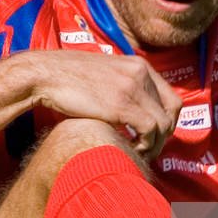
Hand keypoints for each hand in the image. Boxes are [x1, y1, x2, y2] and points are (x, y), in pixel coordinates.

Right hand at [20, 50, 180, 158]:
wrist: (44, 75)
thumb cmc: (67, 80)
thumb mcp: (104, 76)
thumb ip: (122, 87)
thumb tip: (133, 112)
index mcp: (138, 65)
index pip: (171, 97)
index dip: (168, 120)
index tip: (155, 136)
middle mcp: (141, 73)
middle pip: (172, 111)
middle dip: (165, 135)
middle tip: (149, 148)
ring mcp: (133, 88)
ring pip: (163, 124)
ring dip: (155, 145)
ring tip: (138, 152)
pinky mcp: (122, 104)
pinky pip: (150, 130)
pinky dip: (145, 145)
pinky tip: (130, 149)